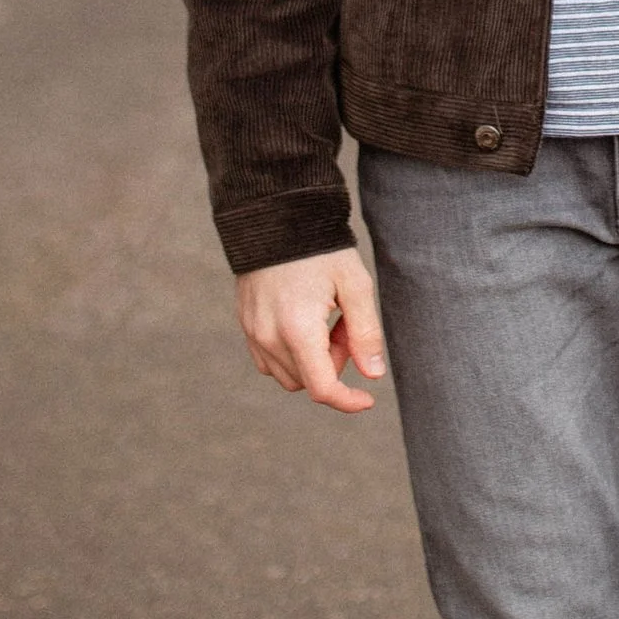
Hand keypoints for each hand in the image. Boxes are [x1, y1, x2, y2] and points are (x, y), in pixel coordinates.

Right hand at [235, 249, 386, 414]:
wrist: (277, 217)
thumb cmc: (321, 249)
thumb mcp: (355, 285)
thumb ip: (365, 333)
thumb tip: (373, 374)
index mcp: (298, 329)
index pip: (322, 388)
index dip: (348, 401)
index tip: (368, 399)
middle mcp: (269, 336)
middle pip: (307, 382)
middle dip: (333, 365)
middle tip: (345, 326)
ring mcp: (253, 332)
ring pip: (287, 375)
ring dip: (312, 361)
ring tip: (325, 320)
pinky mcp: (246, 325)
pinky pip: (269, 361)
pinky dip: (292, 354)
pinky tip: (305, 321)